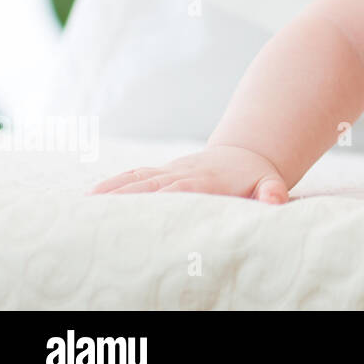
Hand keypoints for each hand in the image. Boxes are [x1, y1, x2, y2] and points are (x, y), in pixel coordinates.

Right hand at [88, 144, 289, 202]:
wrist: (248, 152)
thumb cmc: (258, 176)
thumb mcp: (271, 183)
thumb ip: (273, 192)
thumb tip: (277, 198)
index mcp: (209, 179)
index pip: (183, 189)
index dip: (164, 197)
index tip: (143, 209)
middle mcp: (185, 172)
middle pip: (154, 184)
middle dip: (129, 197)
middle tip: (100, 212)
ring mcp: (172, 171)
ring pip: (140, 179)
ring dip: (115, 191)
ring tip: (87, 204)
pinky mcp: (164, 172)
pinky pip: (136, 175)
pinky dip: (115, 184)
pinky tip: (93, 195)